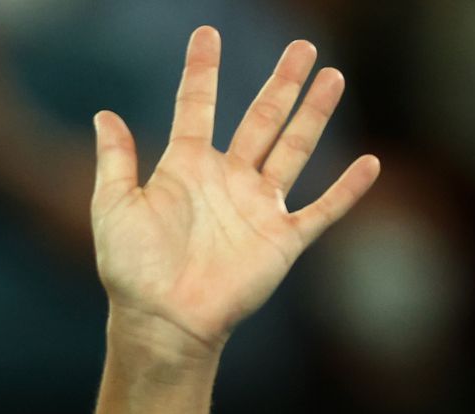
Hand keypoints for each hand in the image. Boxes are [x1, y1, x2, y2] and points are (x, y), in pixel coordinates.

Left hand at [91, 26, 380, 356]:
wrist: (162, 320)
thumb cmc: (132, 269)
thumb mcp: (114, 207)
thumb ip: (116, 160)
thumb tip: (103, 114)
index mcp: (185, 168)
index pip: (197, 106)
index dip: (202, 70)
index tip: (208, 33)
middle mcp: (227, 180)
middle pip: (261, 118)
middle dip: (281, 83)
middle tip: (303, 46)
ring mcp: (257, 207)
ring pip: (295, 149)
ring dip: (314, 114)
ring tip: (332, 76)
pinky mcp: (282, 239)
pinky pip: (322, 209)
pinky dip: (348, 189)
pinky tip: (371, 163)